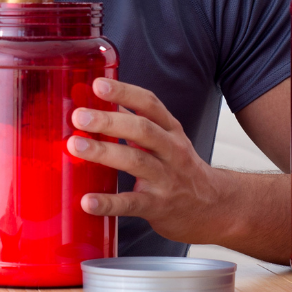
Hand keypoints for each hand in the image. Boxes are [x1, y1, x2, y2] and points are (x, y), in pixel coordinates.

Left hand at [68, 78, 225, 243]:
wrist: (214, 208)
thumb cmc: (184, 169)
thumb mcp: (168, 139)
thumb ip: (138, 121)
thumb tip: (107, 101)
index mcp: (171, 130)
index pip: (149, 103)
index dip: (124, 92)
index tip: (98, 84)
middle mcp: (172, 151)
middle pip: (142, 130)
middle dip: (109, 121)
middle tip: (79, 117)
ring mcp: (166, 179)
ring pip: (136, 162)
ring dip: (104, 153)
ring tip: (76, 146)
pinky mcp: (159, 207)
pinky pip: (132, 204)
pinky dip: (109, 203)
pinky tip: (88, 201)